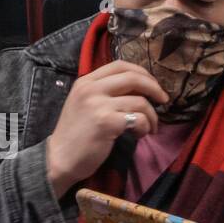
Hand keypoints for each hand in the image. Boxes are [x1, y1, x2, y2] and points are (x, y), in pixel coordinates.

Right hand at [45, 60, 167, 197]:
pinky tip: (139, 135)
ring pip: (140, 101)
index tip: (153, 84)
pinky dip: (145, 127)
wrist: (59, 158)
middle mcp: (91, 88)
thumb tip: (140, 88)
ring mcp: (98, 104)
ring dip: (152, 116)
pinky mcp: (107, 122)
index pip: (120, 65)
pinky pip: (139, 119)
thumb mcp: (85, 103)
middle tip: (164, 100)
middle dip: (154, 88)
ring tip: (148, 128)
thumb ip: (105, 92)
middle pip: (133, 77)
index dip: (142, 72)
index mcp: (86, 81)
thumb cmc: (77, 134)